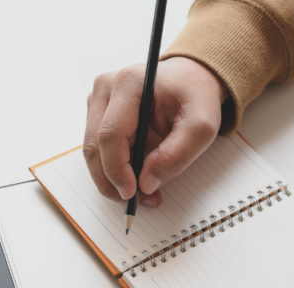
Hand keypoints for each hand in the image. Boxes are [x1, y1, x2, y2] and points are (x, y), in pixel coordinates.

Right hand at [84, 57, 227, 206]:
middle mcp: (106, 88)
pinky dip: (113, 169)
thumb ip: (175, 156)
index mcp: (129, 83)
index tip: (132, 194)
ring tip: (142, 192)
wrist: (191, 80)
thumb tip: (146, 185)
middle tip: (136, 202)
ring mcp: (98, 99)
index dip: (117, 170)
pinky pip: (98, 149)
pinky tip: (135, 177)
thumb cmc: (195, 98)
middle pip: (94, 146)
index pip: (110, 134)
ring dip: (112, 178)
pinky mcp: (98, 112)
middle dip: (111, 181)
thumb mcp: (200, 128)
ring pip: (93, 151)